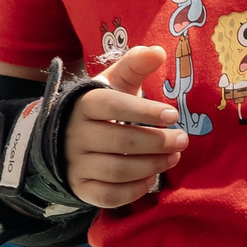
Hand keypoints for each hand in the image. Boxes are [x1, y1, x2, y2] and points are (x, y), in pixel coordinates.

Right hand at [65, 46, 187, 206]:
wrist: (65, 137)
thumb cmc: (101, 107)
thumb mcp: (114, 82)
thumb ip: (135, 65)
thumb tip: (159, 51)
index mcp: (84, 103)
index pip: (114, 105)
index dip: (145, 111)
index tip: (173, 115)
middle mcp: (75, 134)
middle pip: (120, 140)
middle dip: (158, 141)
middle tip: (182, 140)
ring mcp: (75, 163)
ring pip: (117, 170)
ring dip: (152, 166)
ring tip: (173, 157)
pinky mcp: (79, 187)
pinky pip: (108, 195)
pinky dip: (134, 190)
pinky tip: (151, 178)